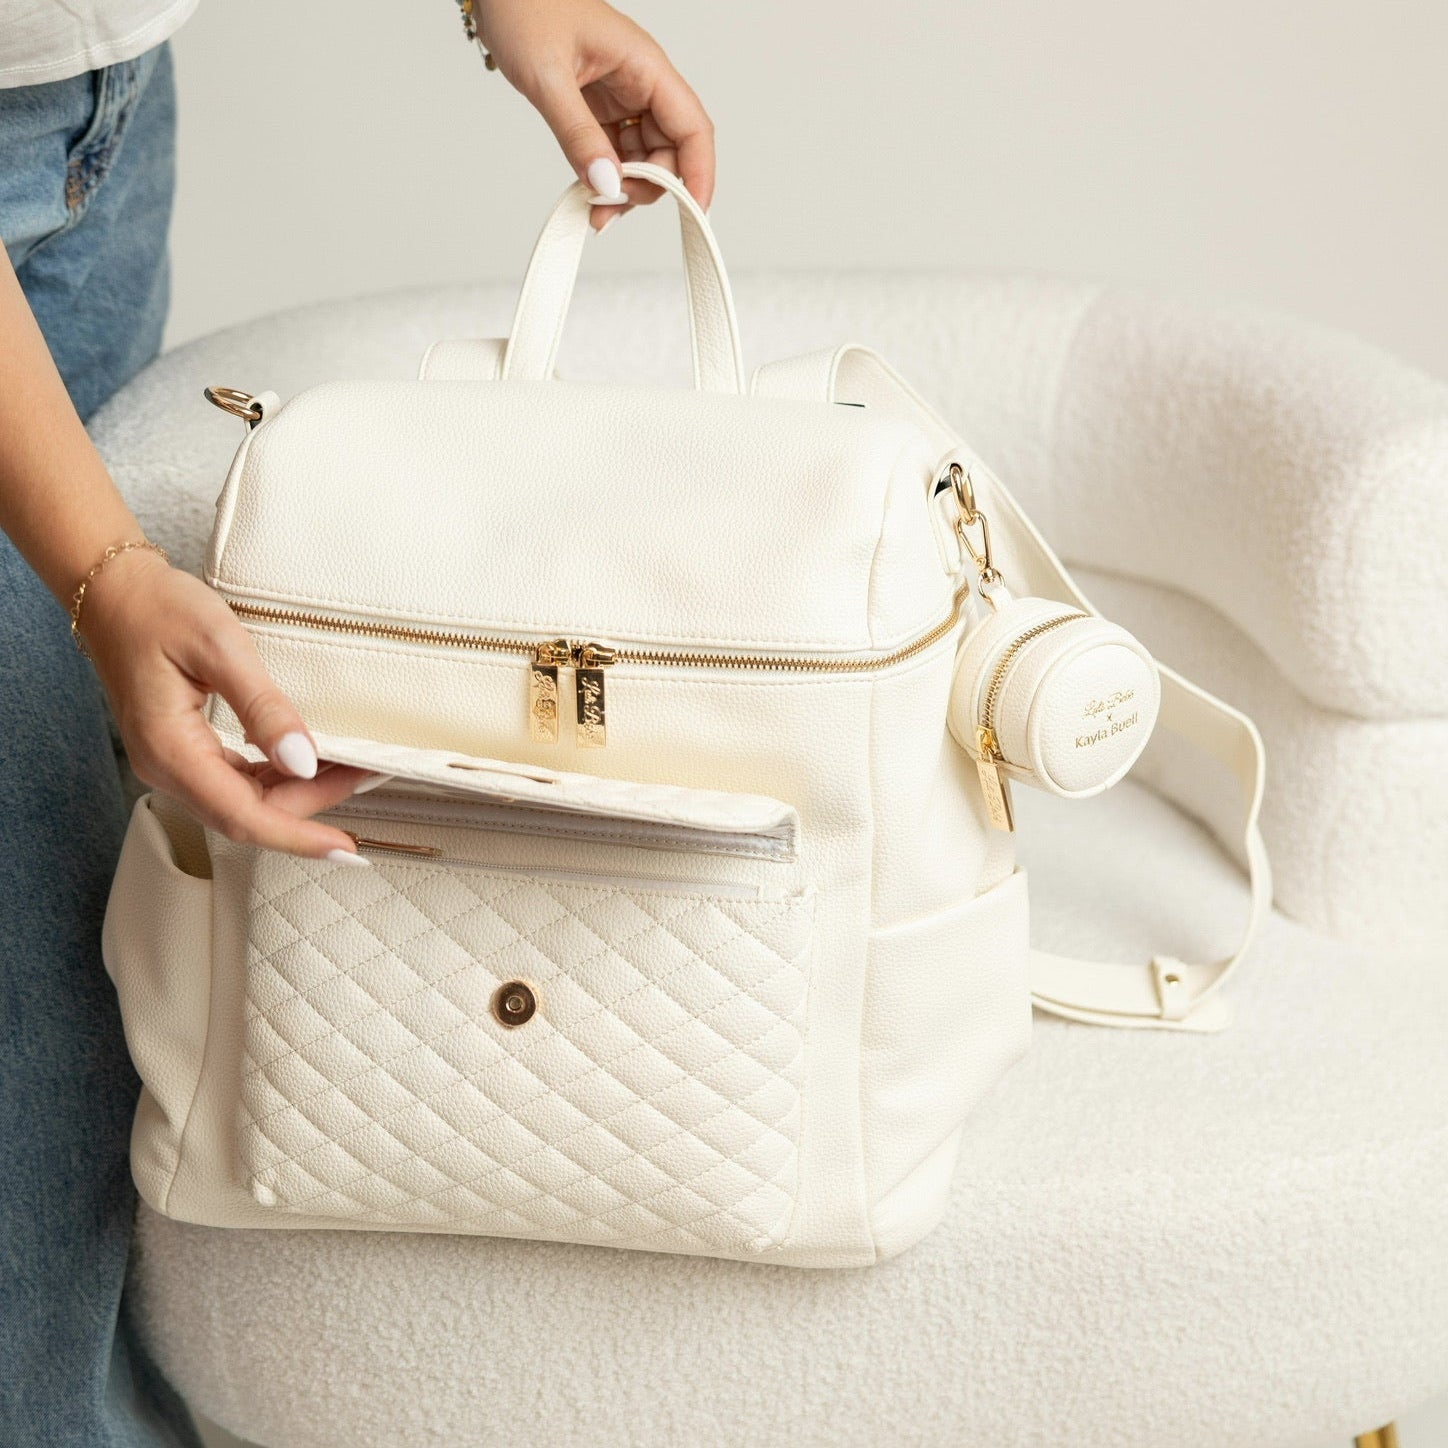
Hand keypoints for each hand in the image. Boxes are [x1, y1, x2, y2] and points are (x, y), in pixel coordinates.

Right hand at [81, 550, 369, 860]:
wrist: (114, 592)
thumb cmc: (159, 609)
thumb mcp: (221, 647)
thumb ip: (263, 708)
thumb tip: (301, 761)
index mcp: (169, 750)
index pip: (242, 817)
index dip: (298, 836)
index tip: (345, 846)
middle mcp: (167, 768)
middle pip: (249, 814)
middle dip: (312, 805)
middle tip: (366, 775)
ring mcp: (173, 763)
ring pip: (245, 802)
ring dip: (300, 794)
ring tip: (350, 768)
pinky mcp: (184, 752)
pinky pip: (237, 783)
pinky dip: (279, 779)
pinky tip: (311, 762)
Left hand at [476, 0, 713, 229]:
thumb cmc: (524, 8)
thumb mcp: (548, 76)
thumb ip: (578, 134)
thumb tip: (607, 182)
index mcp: (644, 66)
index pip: (692, 128)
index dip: (699, 173)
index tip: (693, 213)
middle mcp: (640, 84)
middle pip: (669, 152)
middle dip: (647, 187)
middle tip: (609, 204)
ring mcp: (621, 98)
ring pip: (642, 158)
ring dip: (624, 189)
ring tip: (594, 207)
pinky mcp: (599, 110)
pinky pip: (615, 154)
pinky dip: (604, 178)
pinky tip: (588, 192)